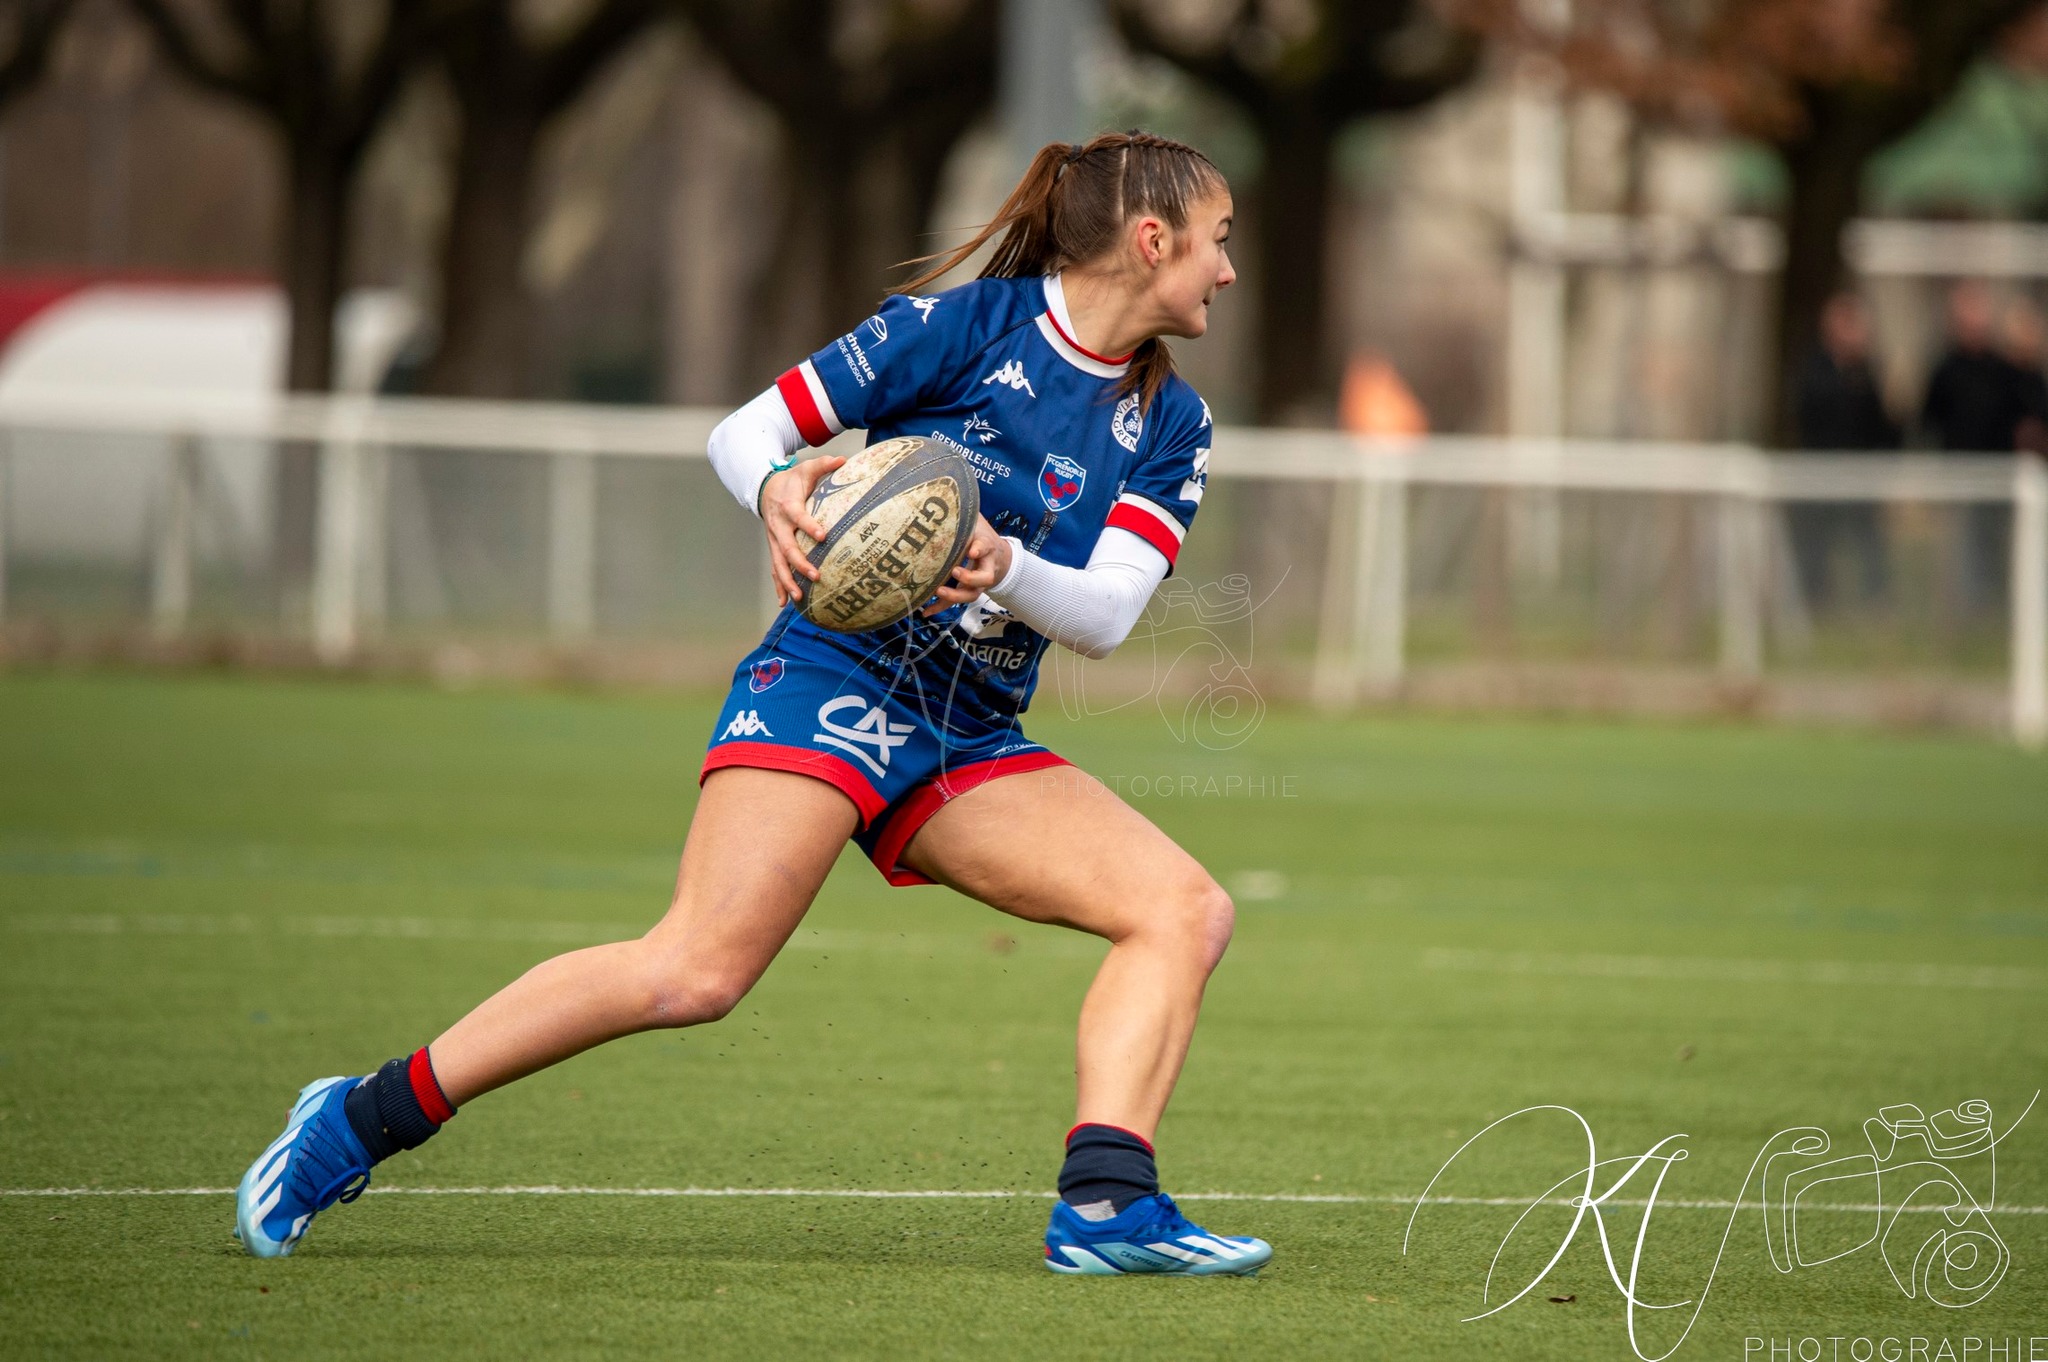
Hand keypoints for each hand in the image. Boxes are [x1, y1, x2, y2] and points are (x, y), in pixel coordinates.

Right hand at [759, 455, 845, 606]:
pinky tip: (785, 602)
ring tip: (799, 597)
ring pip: (778, 563)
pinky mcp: (774, 549)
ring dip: (788, 581)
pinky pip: (775, 569)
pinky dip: (779, 586)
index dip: (809, 526)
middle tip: (815, 576)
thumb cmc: (792, 481)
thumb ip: (825, 465)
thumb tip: (844, 460)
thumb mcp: (807, 469)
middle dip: (800, 563)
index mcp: (788, 505)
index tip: (823, 535)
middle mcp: (778, 525)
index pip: (798, 516)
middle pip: (787, 547)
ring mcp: (774, 540)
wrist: (766, 489)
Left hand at [921, 515, 1011, 614]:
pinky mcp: (965, 590)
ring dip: (955, 595)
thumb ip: (964, 513)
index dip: (980, 549)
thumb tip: (942, 495)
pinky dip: (940, 607)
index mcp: (987, 547)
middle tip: (955, 572)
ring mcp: (977, 583)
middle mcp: (986, 567)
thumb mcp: (975, 521)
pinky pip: (955, 602)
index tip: (973, 550)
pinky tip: (924, 611)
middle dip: (970, 578)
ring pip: (972, 594)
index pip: (986, 546)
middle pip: (984, 578)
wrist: (998, 556)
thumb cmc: (981, 535)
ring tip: (938, 591)